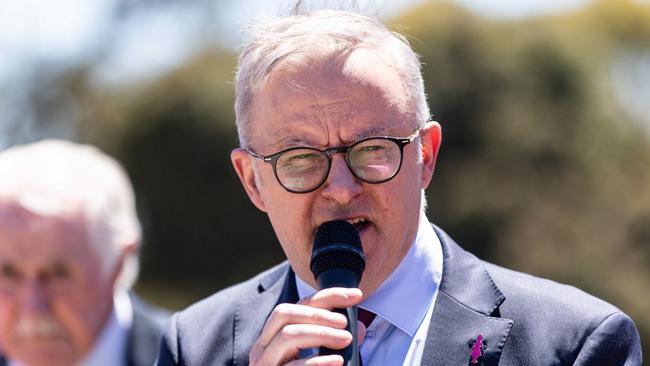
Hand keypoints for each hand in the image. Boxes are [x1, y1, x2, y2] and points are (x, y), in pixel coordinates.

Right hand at [249, 287, 365, 365]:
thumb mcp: (320, 357)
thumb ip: (336, 341)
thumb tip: (358, 327)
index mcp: (276, 335)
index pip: (300, 304)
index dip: (329, 296)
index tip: (355, 295)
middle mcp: (265, 346)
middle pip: (284, 313)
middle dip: (318, 314)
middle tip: (345, 324)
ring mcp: (265, 364)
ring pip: (286, 335)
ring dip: (320, 333)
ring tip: (346, 340)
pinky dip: (316, 362)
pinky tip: (336, 362)